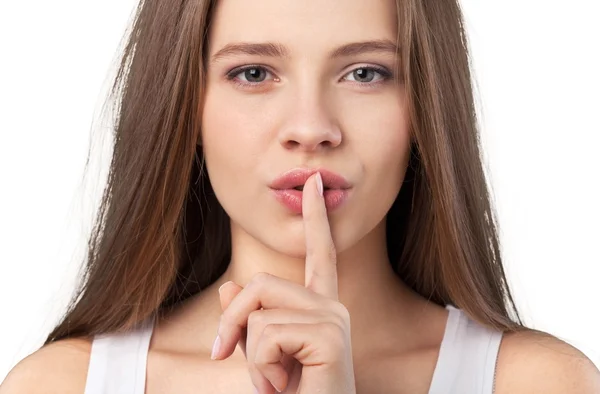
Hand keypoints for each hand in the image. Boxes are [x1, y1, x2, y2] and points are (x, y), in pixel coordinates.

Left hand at [212, 172, 355, 393]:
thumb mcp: (259, 361)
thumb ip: (247, 323)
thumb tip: (231, 286)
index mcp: (318, 310)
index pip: (319, 254)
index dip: (315, 218)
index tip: (314, 183)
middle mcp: (330, 308)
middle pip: (259, 283)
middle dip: (232, 324)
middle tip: (228, 360)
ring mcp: (333, 320)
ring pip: (259, 310)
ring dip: (250, 357)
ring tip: (275, 385)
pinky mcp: (331, 337)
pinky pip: (268, 334)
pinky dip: (262, 369)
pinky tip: (285, 388)